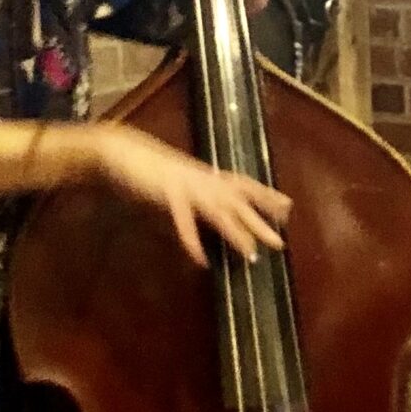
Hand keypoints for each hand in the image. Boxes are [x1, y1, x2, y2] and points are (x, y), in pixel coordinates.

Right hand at [89, 124, 291, 265]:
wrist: (123, 151)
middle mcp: (204, 180)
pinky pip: (184, 223)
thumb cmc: (152, 167)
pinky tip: (201, 261)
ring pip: (219, 212)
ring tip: (250, 254)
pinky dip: (193, 242)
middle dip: (261, 223)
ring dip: (236, 234)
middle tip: (280, 244)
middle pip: (239, 203)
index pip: (244, 185)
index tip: (288, 207)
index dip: (266, 196)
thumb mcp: (183, 178)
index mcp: (208, 176)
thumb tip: (217, 205)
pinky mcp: (168, 195)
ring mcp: (188, 187)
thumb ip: (201, 190)